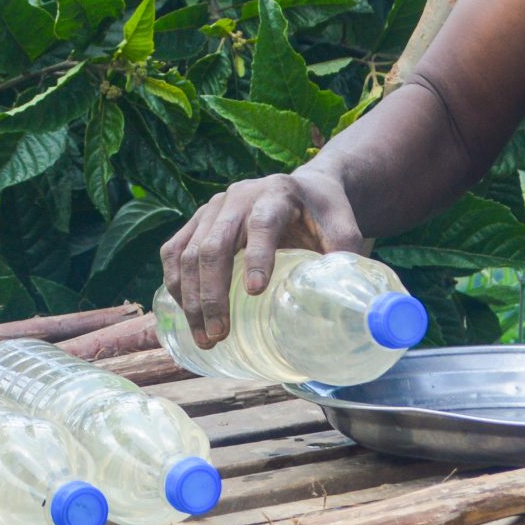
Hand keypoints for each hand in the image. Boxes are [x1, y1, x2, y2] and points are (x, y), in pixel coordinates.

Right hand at [159, 170, 363, 347]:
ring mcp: (212, 208)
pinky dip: (175, 283)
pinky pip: (174, 251)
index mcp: (277, 194)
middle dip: (213, 294)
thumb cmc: (323, 212)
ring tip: (204, 336)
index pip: (261, 225)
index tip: (255, 293)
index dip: (256, 257)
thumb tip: (351, 303)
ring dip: (191, 298)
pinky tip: (185, 312)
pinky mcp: (197, 220)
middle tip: (219, 333)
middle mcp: (238, 197)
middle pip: (214, 245)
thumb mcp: (343, 226)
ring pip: (188, 252)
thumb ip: (345, 255)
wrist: (303, 187)